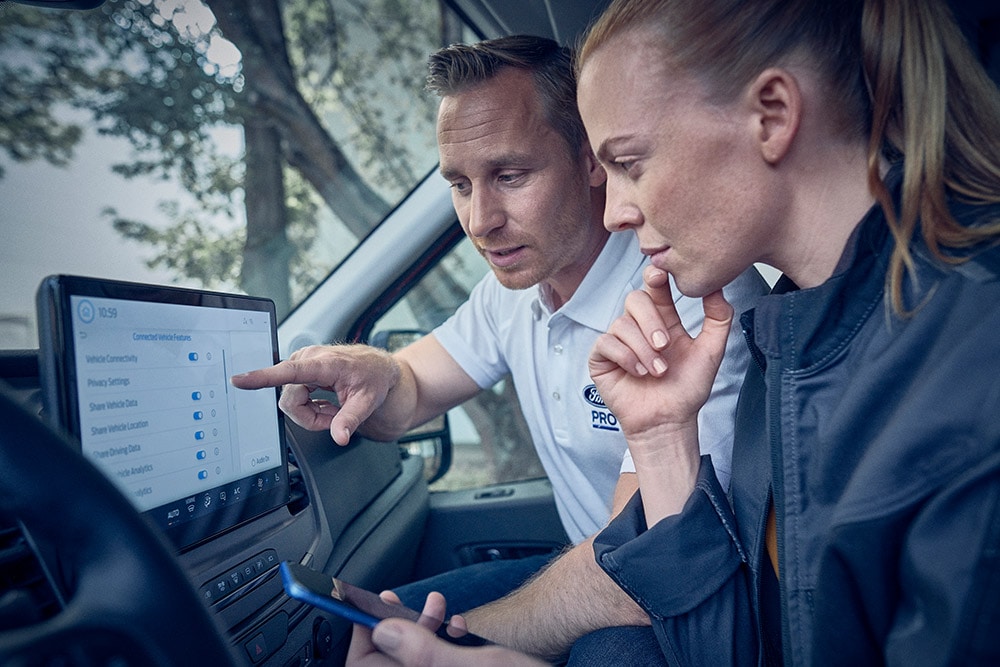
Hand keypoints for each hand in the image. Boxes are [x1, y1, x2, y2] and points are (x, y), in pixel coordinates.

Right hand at [230, 344, 399, 444]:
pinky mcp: (299, 370)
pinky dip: (310, 407)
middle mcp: (308, 360)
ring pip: (291, 403)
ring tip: (333, 407)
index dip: (262, 377)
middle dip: (311, 416)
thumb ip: (350, 420)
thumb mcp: (368, 401)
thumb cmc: (373, 378)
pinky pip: (294, 398)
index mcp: (324, 363)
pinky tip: (325, 402)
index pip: (288, 372)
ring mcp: (302, 365)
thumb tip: (339, 437)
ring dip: (311, 412)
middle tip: (335, 415)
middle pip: (290, 402)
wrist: (377, 368)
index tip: (240, 380)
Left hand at [347, 591, 544, 666]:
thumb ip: (424, 652)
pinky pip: (435, 662)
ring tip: (439, 606)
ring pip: (413, 659)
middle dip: (396, 627)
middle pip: (388, 662)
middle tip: (404, 600)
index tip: (363, 606)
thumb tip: (382, 631)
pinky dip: (441, 642)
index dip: (362, 635)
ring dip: (420, 629)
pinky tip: (460, 627)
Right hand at [589, 266, 732, 450]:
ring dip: (642, 348)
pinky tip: (639, 373)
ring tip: (657, 371)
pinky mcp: (602, 358)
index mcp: (663, 320)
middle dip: (651, 321)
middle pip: (635, 299)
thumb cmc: (687, 389)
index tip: (661, 275)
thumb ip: (719, 318)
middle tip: (665, 346)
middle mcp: (639, 327)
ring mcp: (618, 341)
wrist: (670, 420)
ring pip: (621, 324)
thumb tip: (716, 287)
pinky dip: (626, 357)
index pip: (655, 288)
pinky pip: (606, 343)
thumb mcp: (711, 351)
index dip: (655, 277)